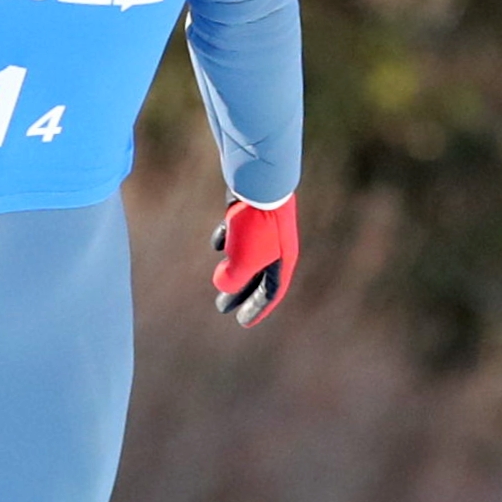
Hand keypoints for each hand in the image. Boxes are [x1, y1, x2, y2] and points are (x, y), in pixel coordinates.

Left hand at [210, 195, 296, 326]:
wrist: (260, 179)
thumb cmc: (257, 224)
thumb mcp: (244, 261)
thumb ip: (232, 278)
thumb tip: (222, 283)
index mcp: (283, 260)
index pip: (271, 291)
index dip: (257, 309)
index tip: (242, 323)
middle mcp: (276, 244)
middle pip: (257, 274)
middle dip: (239, 292)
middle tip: (222, 307)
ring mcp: (263, 226)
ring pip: (248, 253)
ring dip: (233, 267)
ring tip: (218, 280)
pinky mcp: (249, 209)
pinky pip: (238, 231)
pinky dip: (228, 239)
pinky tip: (218, 243)